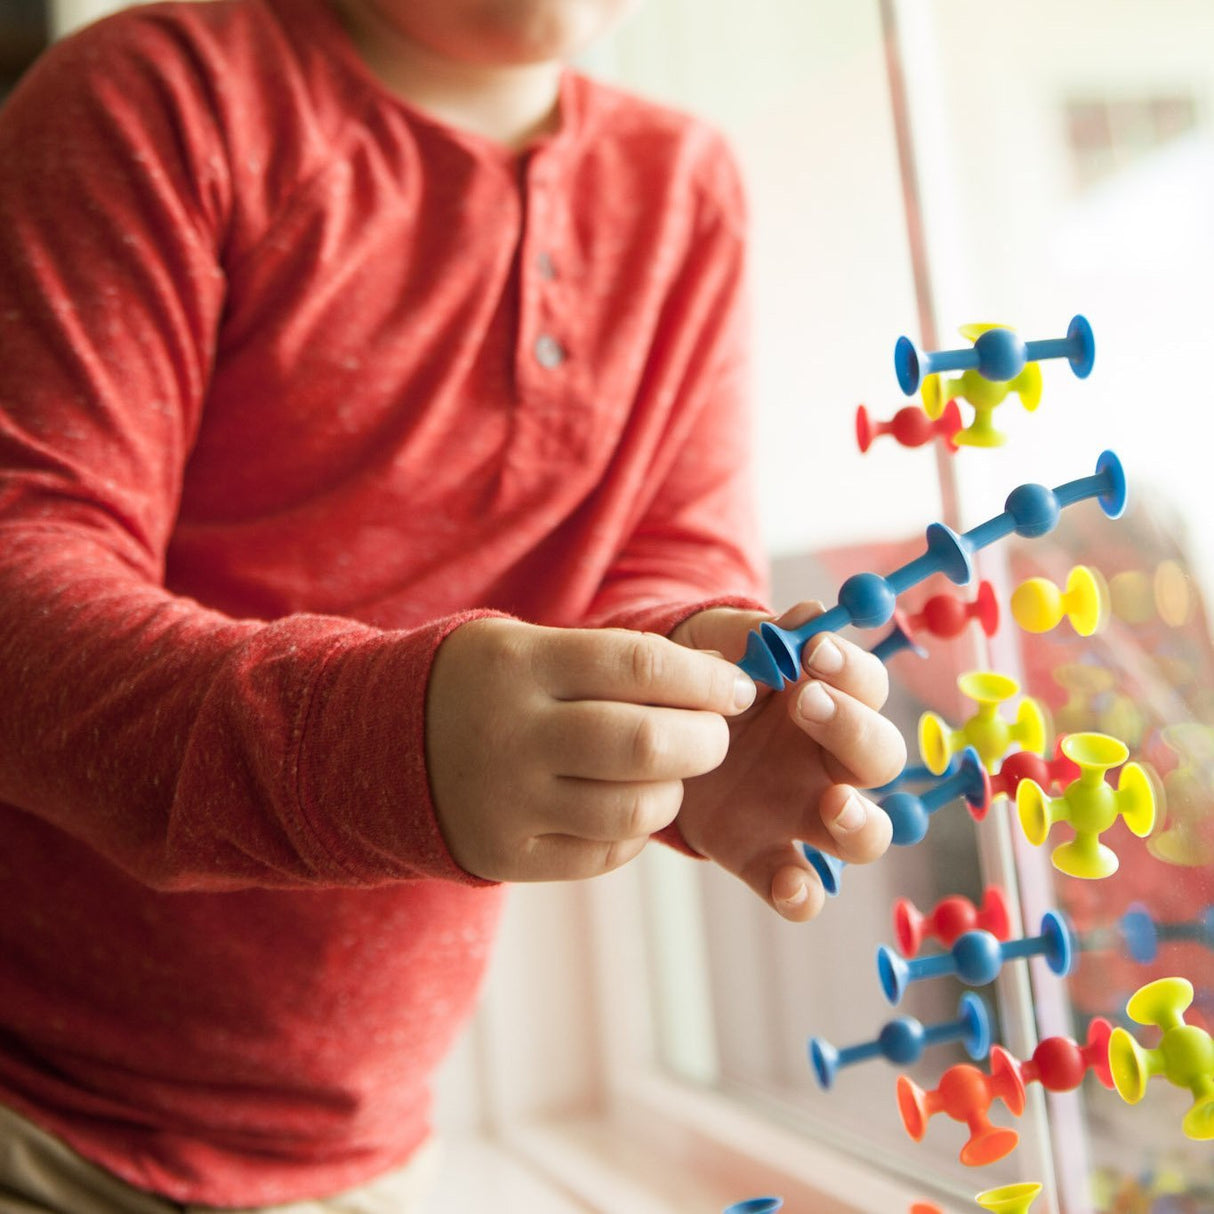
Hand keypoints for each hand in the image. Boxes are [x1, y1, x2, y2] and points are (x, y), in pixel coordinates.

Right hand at [425, 617, 756, 881]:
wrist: (380, 746)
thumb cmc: (484, 686)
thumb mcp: (528, 645)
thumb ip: (615, 659)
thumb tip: (722, 675)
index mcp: (521, 666)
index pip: (640, 665)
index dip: (705, 676)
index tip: (738, 685)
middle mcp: (513, 735)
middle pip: (646, 743)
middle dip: (706, 739)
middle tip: (715, 733)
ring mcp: (508, 802)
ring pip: (635, 807)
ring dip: (674, 789)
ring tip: (668, 770)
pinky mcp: (507, 857)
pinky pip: (605, 852)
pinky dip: (635, 829)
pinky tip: (625, 802)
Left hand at [670, 603, 905, 921]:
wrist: (642, 730)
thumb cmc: (695, 680)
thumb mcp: (711, 647)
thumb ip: (754, 633)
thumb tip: (812, 614)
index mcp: (824, 702)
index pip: (868, 687)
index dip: (853, 670)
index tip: (815, 652)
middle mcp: (827, 762)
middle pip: (881, 758)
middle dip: (856, 731)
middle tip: (808, 705)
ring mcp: (801, 815)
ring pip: (866, 835)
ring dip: (862, 822)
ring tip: (833, 801)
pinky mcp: (764, 857)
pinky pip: (802, 890)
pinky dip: (803, 894)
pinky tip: (789, 883)